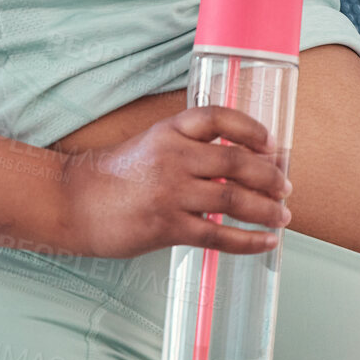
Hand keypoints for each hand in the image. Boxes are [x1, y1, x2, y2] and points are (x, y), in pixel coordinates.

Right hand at [55, 105, 292, 259]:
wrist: (74, 204)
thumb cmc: (113, 177)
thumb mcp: (149, 146)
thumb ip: (186, 150)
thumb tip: (236, 164)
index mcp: (168, 131)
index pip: (218, 118)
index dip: (250, 128)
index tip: (271, 143)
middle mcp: (172, 156)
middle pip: (236, 161)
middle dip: (269, 175)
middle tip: (286, 186)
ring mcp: (170, 192)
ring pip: (234, 198)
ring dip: (266, 208)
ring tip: (283, 215)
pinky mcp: (167, 226)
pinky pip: (219, 234)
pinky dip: (249, 240)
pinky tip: (265, 242)